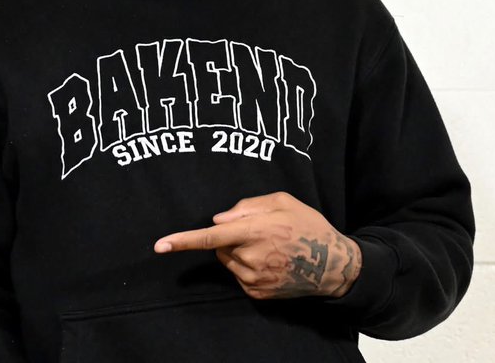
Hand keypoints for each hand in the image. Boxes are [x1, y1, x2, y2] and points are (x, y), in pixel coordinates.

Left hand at [154, 191, 360, 299]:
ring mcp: (255, 278)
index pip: (210, 237)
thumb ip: (247, 206)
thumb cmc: (308, 226)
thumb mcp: (282, 201)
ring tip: (270, 247)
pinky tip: (272, 262)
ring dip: (238, 252)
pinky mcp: (258, 292)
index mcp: (255, 232)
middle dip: (230, 237)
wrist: (335, 265)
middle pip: (220, 246)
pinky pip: (239, 275)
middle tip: (260, 232)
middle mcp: (252, 258)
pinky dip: (247, 266)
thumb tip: (218, 220)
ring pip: (228, 261)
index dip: (182, 241)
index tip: (159, 245)